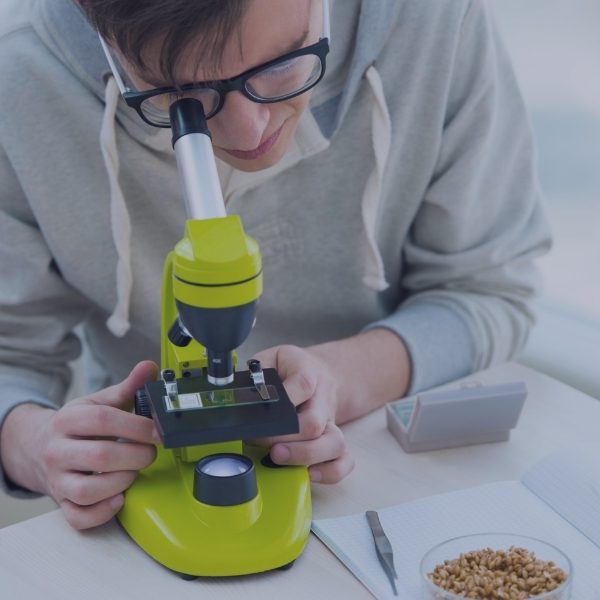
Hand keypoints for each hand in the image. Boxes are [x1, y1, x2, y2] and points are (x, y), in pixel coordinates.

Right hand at [1, 361, 158, 528]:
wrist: (40, 446)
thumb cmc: (78, 425)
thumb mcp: (99, 402)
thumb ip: (128, 387)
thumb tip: (149, 368)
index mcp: (68, 419)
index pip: (103, 421)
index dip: (136, 427)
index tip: (157, 431)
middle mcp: (57, 450)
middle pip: (101, 457)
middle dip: (137, 456)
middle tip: (149, 452)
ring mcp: (57, 479)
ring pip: (89, 490)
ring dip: (123, 482)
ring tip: (134, 470)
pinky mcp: (61, 502)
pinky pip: (79, 517)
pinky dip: (103, 512)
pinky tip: (119, 497)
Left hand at [251, 345, 354, 483]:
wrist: (321, 373)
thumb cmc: (291, 368)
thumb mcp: (271, 358)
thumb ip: (256, 372)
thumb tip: (241, 394)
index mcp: (307, 373)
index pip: (303, 384)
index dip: (285, 399)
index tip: (262, 410)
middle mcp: (322, 400)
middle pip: (314, 422)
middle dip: (286, 437)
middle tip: (262, 440)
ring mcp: (330, 422)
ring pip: (333, 443)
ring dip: (305, 455)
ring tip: (278, 457)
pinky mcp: (335, 440)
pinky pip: (344, 460)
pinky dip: (330, 471)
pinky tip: (309, 473)